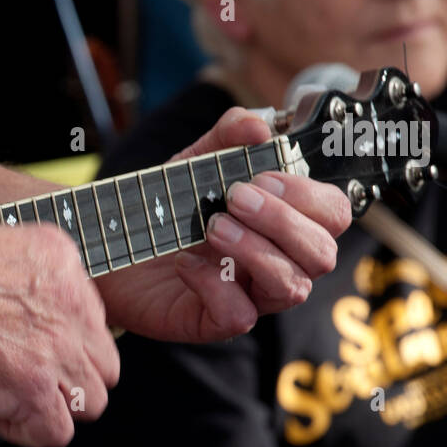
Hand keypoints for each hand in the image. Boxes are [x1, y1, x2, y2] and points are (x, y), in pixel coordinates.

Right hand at [0, 215, 118, 446]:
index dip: (62, 341)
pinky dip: (23, 429)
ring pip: (89, 402)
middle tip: (29, 377)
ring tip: (10, 395)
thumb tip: (14, 303)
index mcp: (61, 263)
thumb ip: (20, 277)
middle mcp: (70, 305)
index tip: (34, 347)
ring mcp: (56, 349)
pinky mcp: (33, 389)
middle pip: (102, 365)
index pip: (92, 320)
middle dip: (69, 378)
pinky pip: (55, 433)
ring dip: (52, 406)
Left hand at [97, 108, 352, 341]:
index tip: (260, 178)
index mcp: (285, 222)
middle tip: (234, 199)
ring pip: (292, 287)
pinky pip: (240, 315)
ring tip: (212, 227)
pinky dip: (215, 285)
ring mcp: (252, 296)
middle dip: (282, 222)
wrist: (113, 242)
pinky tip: (186, 263)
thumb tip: (259, 126)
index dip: (307, 196)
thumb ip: (227, 136)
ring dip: (255, 250)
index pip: (333, 214)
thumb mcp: (194, 161)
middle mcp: (279, 262)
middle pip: (322, 253)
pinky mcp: (216, 321)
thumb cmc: (167, 206)